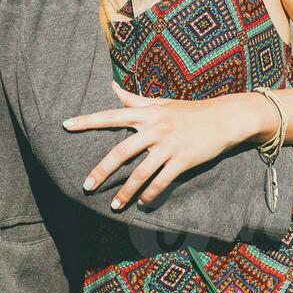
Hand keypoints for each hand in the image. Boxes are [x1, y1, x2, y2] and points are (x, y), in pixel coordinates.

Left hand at [63, 82, 273, 209]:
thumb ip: (134, 99)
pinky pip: (162, 181)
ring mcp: (169, 145)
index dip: (88, 121)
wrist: (225, 117)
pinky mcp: (183, 160)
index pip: (111, 116)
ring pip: (141, 172)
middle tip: (86, 186)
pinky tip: (143, 203)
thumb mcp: (162, 102)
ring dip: (126, 192)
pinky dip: (151, 194)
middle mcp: (156, 129)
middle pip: (121, 152)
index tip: (66, 125)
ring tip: (114, 206)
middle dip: (101, 171)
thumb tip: (112, 86)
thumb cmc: (191, 110)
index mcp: (148, 114)